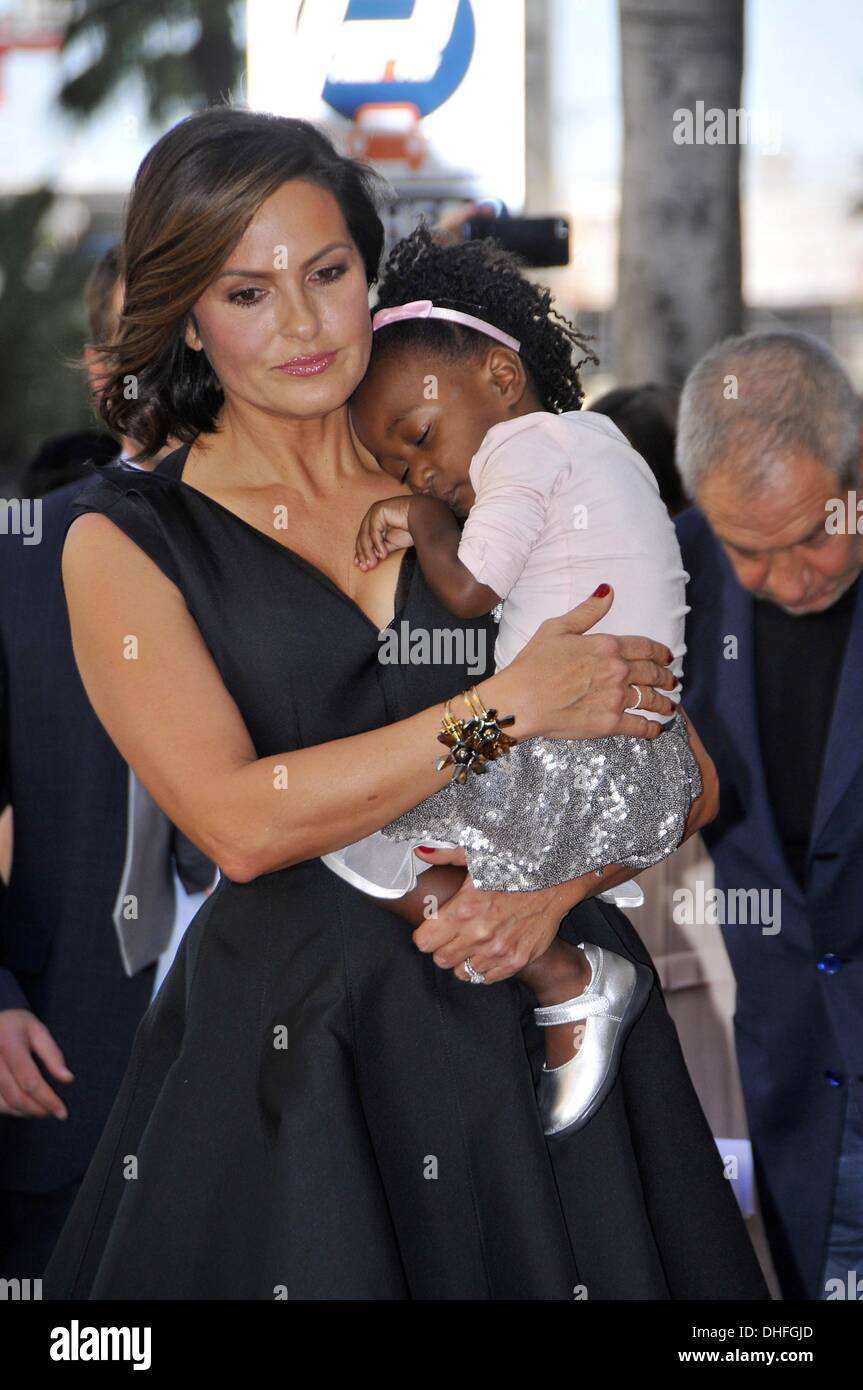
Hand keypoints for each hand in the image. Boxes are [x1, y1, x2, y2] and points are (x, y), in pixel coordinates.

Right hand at [0, 1009, 73, 1118]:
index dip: (48, 1100)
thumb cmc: (15, 1024)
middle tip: (53, 1111)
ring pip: (4, 1104)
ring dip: (24, 1112)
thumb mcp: (37, 1030)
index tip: (62, 1111)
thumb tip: (68, 1078)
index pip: (30, 1082)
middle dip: (37, 1109)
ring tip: (41, 1110)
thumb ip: (53, 1055)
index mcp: (8, 1046)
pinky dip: (11, 1109)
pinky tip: (24, 1106)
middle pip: (16, 1097)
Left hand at [354, 496, 414, 569]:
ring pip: (366, 535)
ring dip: (369, 552)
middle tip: (365, 568)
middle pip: (362, 537)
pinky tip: (383, 555)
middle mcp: (372, 516)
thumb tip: (369, 561)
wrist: (424, 517)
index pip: (363, 539)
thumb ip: (380, 549)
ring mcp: (374, 511)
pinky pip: (375, 531)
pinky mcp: (379, 510)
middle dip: (363, 554)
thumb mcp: (392, 543)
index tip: (361, 567)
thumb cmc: (411, 529)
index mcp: (374, 522)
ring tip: (373, 564)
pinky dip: (378, 544)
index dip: (361, 553)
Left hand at [411, 855, 567, 983]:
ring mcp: (498, 951)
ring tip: (473, 940)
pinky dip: (484, 967)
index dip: (426, 934)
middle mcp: (479, 934)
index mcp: (464, 909)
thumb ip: (445, 857)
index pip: (424, 942)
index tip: (433, 927)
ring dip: (463, 958)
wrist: (555, 881)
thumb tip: (420, 852)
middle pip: (440, 960)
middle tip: (454, 933)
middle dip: (442, 947)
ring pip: (461, 972)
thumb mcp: (478, 855)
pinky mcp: (515, 962)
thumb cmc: (514, 866)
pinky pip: (485, 978)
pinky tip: (489, 948)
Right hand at [489, 584, 678, 740]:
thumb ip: (587, 612)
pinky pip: (640, 726)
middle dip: (666, 678)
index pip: (645, 648)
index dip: (660, 653)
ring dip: (663, 703)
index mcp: (608, 646)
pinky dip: (651, 728)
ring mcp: (616, 698)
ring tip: (669, 707)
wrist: (520, 700)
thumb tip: (607, 590)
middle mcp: (618, 671)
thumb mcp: (557, 628)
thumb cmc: (533, 664)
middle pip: (652, 674)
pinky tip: (656, 729)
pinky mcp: (610, 723)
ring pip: (651, 700)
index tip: (668, 658)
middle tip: (672, 682)